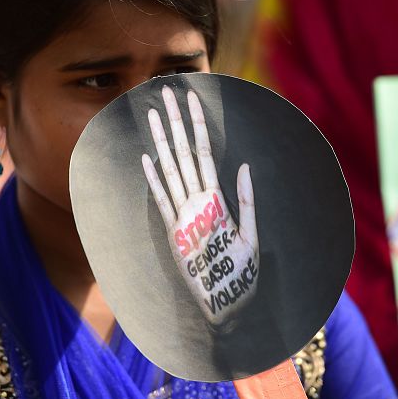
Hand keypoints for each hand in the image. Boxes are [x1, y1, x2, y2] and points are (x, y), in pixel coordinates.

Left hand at [142, 86, 258, 330]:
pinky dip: (150, 177)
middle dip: (175, 120)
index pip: (205, 152)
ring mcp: (180, 217)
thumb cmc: (242, 272)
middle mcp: (195, 204)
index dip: (197, 123)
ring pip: (167, 170)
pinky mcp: (170, 233)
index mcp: (218, 201)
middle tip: (165, 92)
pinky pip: (158, 200)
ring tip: (150, 114)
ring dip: (158, 139)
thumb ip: (248, 201)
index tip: (192, 98)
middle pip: (183, 152)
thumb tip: (246, 167)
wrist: (221, 307)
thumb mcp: (253, 236)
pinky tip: (143, 157)